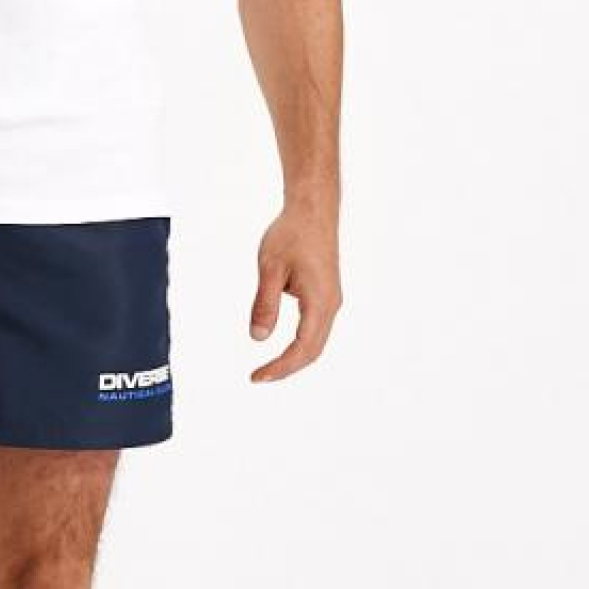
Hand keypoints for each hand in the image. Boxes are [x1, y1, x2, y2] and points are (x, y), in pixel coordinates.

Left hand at [248, 201, 341, 381]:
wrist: (313, 211)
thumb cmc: (291, 235)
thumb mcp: (270, 269)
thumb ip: (264, 304)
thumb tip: (257, 338)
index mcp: (319, 301)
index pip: (302, 348)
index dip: (280, 367)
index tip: (257, 377)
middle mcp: (331, 305)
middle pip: (312, 351)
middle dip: (287, 368)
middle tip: (259, 377)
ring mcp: (331, 300)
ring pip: (316, 341)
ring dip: (294, 358)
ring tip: (269, 368)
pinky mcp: (326, 294)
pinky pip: (316, 328)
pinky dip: (300, 343)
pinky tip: (283, 347)